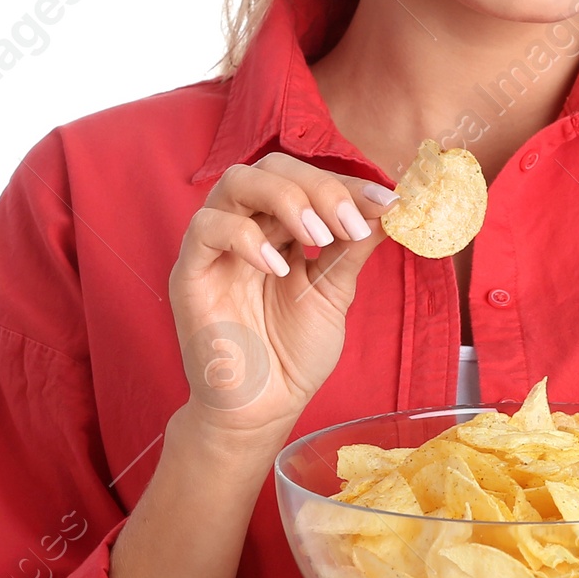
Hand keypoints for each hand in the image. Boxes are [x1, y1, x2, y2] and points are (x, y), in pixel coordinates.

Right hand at [168, 152, 396, 438]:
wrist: (262, 410)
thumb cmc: (292, 353)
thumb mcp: (334, 292)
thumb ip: (353, 246)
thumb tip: (388, 205)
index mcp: (279, 227)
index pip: (306, 179)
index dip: (347, 184)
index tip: (386, 202)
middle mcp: (246, 226)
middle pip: (270, 167)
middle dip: (317, 186)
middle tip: (350, 221)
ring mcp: (215, 248)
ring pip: (234, 183)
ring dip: (285, 199)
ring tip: (318, 237)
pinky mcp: (190, 274)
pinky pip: (206, 229)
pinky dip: (246, 237)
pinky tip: (278, 267)